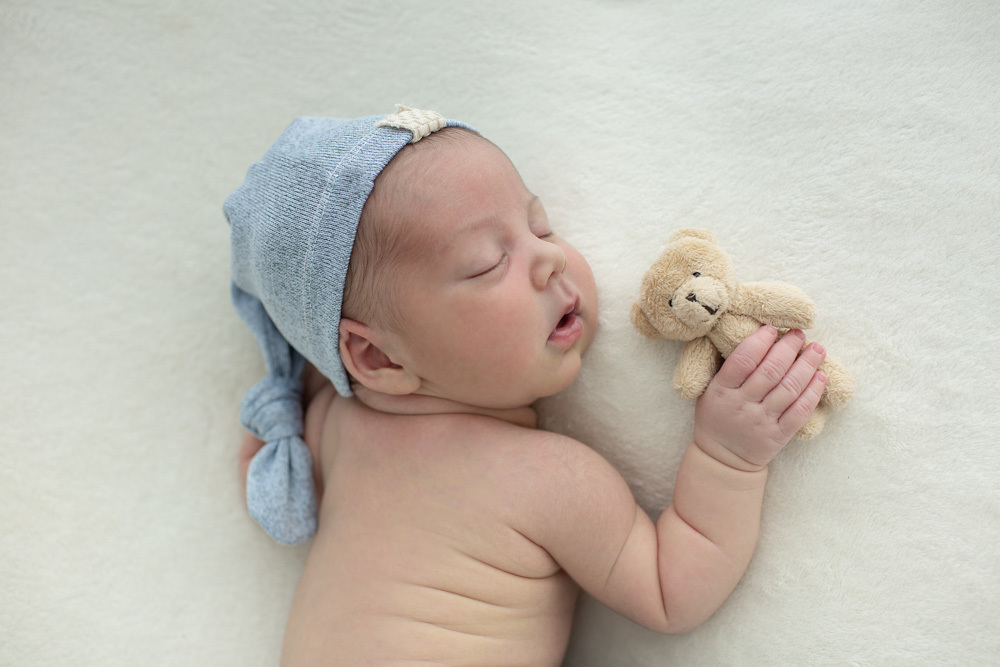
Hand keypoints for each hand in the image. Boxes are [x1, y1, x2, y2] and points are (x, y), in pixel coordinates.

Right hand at [693, 326, 826, 471]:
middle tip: (800, 334)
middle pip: (771, 371)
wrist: (722, 460)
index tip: (772, 329)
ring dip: (806, 366)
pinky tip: (821, 377)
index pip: (743, 360)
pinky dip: (812, 393)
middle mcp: (742, 405)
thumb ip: (729, 370)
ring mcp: (761, 421)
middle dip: (788, 348)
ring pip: (789, 388)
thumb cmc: (717, 417)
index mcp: (722, 391)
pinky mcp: (778, 435)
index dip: (760, 342)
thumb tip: (758, 340)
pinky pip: (799, 412)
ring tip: (817, 349)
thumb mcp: (710, 392)